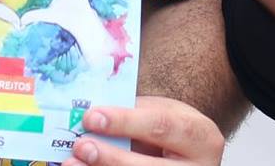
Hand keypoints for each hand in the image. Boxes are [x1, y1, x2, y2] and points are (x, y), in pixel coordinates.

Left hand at [66, 98, 222, 165]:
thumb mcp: (164, 113)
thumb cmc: (171, 130)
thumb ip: (134, 115)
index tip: (92, 117)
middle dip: (111, 158)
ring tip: (72, 163)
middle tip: (81, 146)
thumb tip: (90, 119)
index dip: (125, 122)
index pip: (162, 126)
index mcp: (201, 138)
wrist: (189, 154)